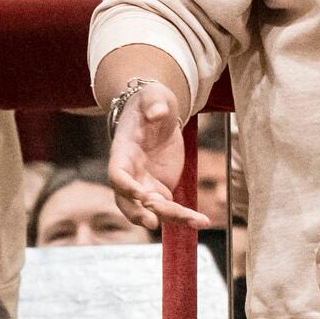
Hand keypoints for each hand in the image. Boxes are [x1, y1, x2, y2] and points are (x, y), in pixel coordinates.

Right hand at [105, 75, 216, 233]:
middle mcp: (130, 173)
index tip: (140, 194)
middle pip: (127, 201)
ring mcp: (144, 184)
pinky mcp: (160, 189)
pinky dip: (185, 216)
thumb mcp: (153, 96)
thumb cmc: (151, 103)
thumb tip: (158, 112)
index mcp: (123, 152)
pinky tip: (202, 221)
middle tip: (152, 223)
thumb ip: (153, 103)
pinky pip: (170, 208)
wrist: (157, 115)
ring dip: (170, 218)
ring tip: (195, 222)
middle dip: (138, 213)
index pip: (117, 174)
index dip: (125, 186)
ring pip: (151, 209)